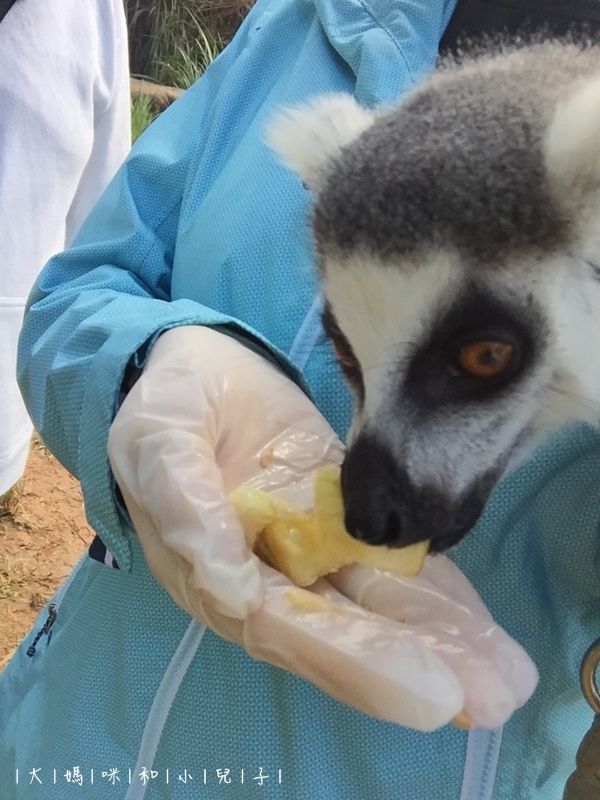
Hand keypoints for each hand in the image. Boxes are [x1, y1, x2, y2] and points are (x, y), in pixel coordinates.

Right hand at [107, 326, 536, 730]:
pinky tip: (477, 622)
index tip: (420, 688)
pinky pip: (389, 557)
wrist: (209, 365)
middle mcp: (269, 576)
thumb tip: (229, 584)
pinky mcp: (346, 517)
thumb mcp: (158, 440)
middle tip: (486, 698)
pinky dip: (432, 591)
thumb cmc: (169, 404)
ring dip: (437, 640)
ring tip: (505, 677)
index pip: (282, 626)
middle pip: (340, 629)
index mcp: (213, 573)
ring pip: (373, 600)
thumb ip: (184, 503)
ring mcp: (313, 547)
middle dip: (410, 666)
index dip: (346, 656)